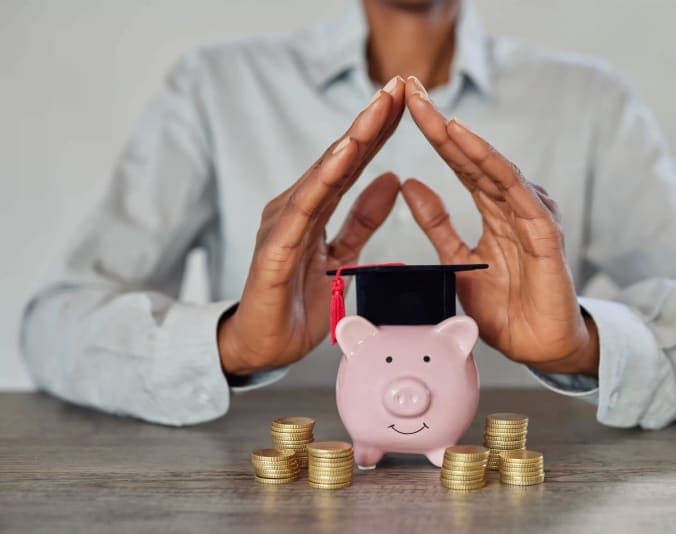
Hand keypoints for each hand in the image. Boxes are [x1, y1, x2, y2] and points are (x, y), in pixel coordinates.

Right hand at [219, 77, 406, 374]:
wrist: (262, 345)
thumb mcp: (342, 257)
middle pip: (340, 158)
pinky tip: (345, 154)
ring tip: (379, 108)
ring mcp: (284, 223)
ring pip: (325, 174)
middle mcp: (297, 207)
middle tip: (398, 87)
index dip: (378, 132)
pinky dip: (326, 178)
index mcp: (315, 209)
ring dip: (354, 139)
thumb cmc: (295, 302)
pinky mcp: (276, 246)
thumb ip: (361, 219)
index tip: (405, 102)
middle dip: (370, 121)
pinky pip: (306, 208)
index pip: (352, 164)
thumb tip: (392, 180)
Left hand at [400, 77, 598, 375]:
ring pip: (492, 167)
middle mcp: (514, 205)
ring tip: (430, 111)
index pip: (460, 164)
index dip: (433, 135)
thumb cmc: (505, 308)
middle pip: (473, 156)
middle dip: (440, 122)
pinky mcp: (543, 233)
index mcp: (494, 211)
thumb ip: (437, 225)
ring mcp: (531, 215)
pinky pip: (514, 192)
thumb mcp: (457, 261)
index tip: (402, 107)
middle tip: (409, 88)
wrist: (540, 347)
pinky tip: (467, 143)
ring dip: (461, 137)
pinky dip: (490, 165)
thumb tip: (409, 185)